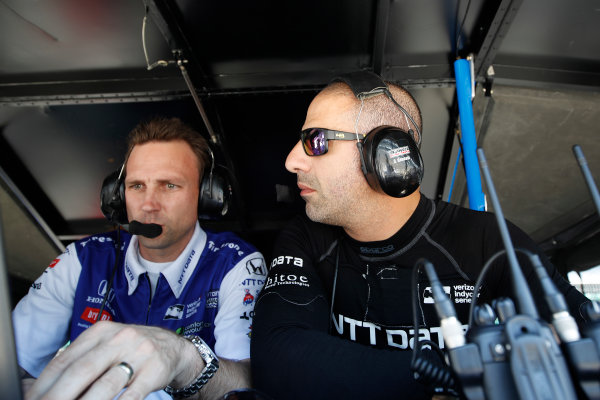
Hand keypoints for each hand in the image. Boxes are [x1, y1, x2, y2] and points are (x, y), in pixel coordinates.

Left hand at [25, 321, 201, 399]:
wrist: (173, 347)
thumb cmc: (131, 349)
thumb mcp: (106, 345)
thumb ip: (80, 359)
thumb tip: (42, 386)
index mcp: (101, 331)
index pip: (66, 359)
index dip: (45, 383)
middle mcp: (119, 339)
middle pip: (82, 371)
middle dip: (59, 395)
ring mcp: (139, 354)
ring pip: (106, 385)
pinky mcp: (154, 371)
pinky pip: (131, 396)